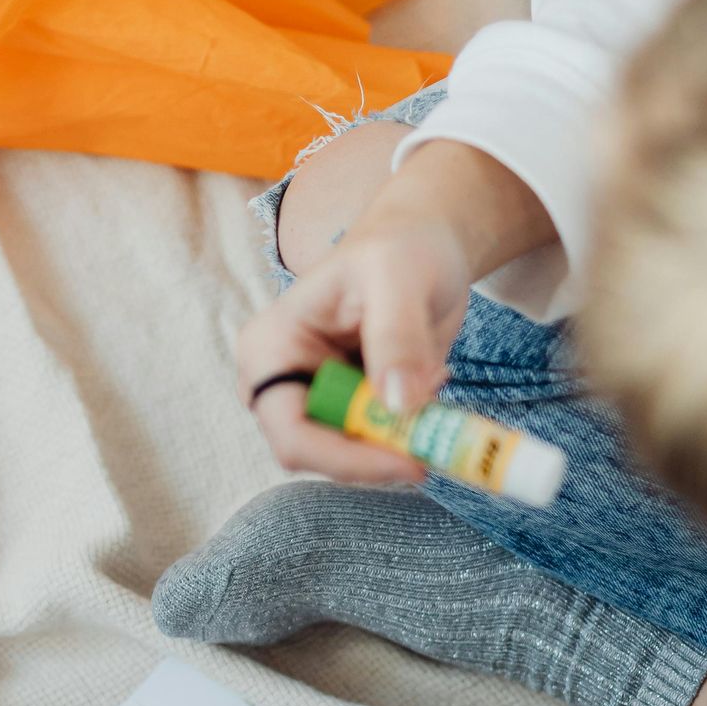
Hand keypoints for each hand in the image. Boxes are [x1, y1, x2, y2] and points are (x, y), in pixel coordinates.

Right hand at [239, 137, 557, 483]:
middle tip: (436, 437)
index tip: (410, 461)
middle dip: (381, 454)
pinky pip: (383, 446)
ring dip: (403, 440)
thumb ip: (397, 336)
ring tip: (434, 377)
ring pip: (357, 458)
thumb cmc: (398, 246)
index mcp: (270, 350)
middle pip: (323, 456)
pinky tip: (431, 379)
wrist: (423, 244)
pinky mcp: (353, 411)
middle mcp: (284, 384)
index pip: (292, 434)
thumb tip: (399, 405)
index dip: (347, 460)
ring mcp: (319, 401)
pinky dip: (415, 430)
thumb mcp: (397, 277)